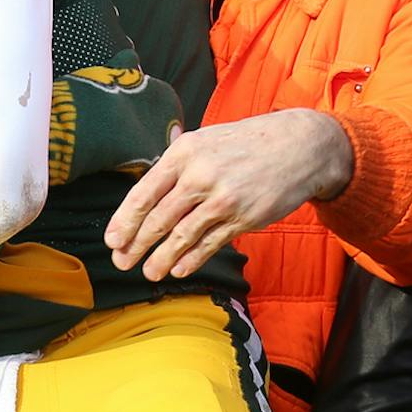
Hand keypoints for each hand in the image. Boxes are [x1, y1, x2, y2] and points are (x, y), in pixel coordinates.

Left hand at [104, 109, 351, 283]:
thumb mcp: (207, 138)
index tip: (112, 239)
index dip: (125, 220)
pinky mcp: (243, 217)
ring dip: (161, 258)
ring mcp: (223, 198)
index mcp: (184, 152)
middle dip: (136, 244)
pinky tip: (178, 269)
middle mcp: (200, 175)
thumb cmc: (248, 143)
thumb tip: (146, 180)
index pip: (144, 192)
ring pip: (182, 236)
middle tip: (121, 261)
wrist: (299, 146)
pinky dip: (191, 260)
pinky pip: (209, 244)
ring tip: (149, 272)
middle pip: (158, 218)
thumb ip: (176, 160)